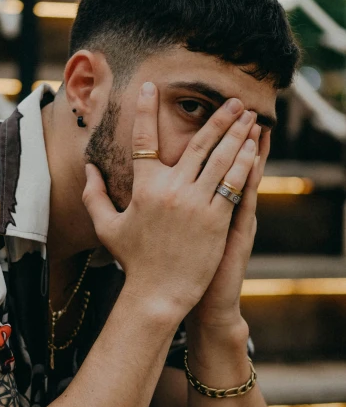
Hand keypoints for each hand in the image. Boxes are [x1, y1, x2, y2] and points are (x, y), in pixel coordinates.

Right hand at [82, 82, 258, 320]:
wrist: (158, 293)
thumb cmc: (133, 260)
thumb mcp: (107, 226)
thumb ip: (94, 195)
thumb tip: (88, 168)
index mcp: (144, 188)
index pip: (144, 140)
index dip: (145, 111)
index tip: (151, 88)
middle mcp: (171, 190)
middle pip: (197, 143)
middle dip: (218, 118)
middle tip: (233, 101)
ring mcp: (196, 204)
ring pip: (220, 159)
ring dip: (237, 135)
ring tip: (249, 118)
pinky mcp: (216, 219)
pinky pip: (233, 184)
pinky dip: (244, 164)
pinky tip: (253, 149)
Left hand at [186, 125, 269, 330]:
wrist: (196, 301)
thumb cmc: (183, 267)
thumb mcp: (181, 233)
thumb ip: (170, 205)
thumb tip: (153, 181)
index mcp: (203, 204)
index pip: (211, 166)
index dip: (215, 141)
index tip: (213, 114)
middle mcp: (218, 207)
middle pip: (226, 162)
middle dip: (232, 133)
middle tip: (238, 105)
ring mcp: (227, 219)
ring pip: (239, 176)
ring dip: (246, 148)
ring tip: (253, 122)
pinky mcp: (233, 233)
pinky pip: (242, 201)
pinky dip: (248, 179)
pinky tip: (252, 159)